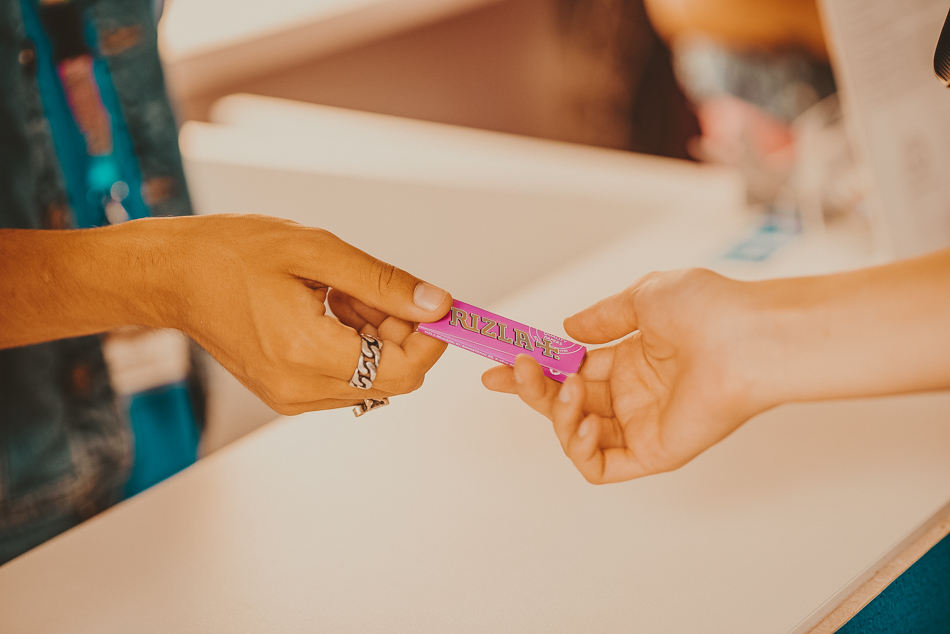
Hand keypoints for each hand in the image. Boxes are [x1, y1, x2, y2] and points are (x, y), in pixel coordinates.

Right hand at [147, 214, 451, 414]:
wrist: (173, 276)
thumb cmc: (232, 254)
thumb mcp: (316, 252)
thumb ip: (383, 283)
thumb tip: (437, 304)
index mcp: (307, 353)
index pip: (403, 371)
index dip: (431, 339)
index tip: (434, 305)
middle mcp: (299, 388)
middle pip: (392, 376)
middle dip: (399, 331)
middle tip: (371, 288)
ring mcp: (290, 397)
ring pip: (371, 377)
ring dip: (375, 335)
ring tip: (338, 293)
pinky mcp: (285, 394)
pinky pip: (344, 377)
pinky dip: (352, 345)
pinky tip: (326, 310)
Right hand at [482, 269, 768, 482]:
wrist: (747, 337)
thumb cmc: (709, 310)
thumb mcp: (643, 297)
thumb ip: (602, 317)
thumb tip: (570, 329)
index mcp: (632, 360)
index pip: (570, 371)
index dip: (533, 370)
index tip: (499, 364)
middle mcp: (634, 394)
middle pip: (566, 403)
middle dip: (532, 390)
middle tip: (513, 372)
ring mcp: (643, 425)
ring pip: (576, 434)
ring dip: (557, 413)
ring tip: (567, 387)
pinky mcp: (654, 452)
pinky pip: (601, 466)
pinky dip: (580, 450)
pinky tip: (584, 423)